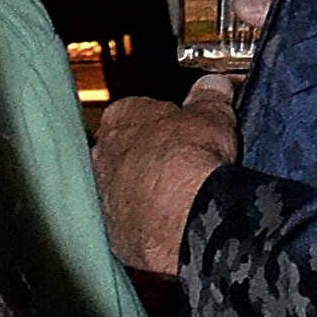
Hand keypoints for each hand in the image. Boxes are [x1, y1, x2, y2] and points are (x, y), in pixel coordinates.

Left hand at [95, 90, 236, 280]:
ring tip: (181, 195)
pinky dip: (147, 221)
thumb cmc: (188, 161)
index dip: (167, 119)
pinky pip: (130, 221)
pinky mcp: (112, 230)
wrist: (181, 218)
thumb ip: (210, 96)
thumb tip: (215, 86)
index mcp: (120, 117)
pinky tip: (171, 221)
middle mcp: (102, 155)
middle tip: (185, 161)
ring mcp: (103, 195)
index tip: (187, 126)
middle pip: (128, 149)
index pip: (139, 110)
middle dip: (153, 155)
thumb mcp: (211, 115)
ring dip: (147, 190)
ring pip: (125, 187)